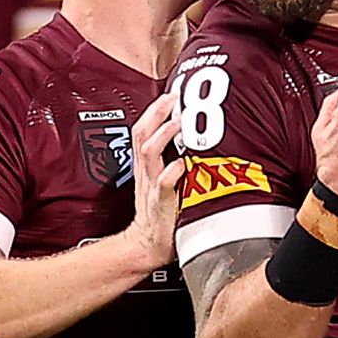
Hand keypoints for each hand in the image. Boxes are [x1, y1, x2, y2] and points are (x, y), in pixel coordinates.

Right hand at [128, 93, 185, 270]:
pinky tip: (182, 164)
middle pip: (142, 133)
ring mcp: (151, 186)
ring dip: (164, 135)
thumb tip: (195, 138)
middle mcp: (146, 172)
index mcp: (146, 165)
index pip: (144, 128)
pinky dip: (172, 172)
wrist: (147, 244)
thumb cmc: (161, 212)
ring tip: (179, 122)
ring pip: (149, 153)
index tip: (171, 92)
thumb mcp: (163, 180)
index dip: (155, 109)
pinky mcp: (160, 204)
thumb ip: (173, 159)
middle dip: (157, 113)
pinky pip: (163, 184)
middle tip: (174, 97)